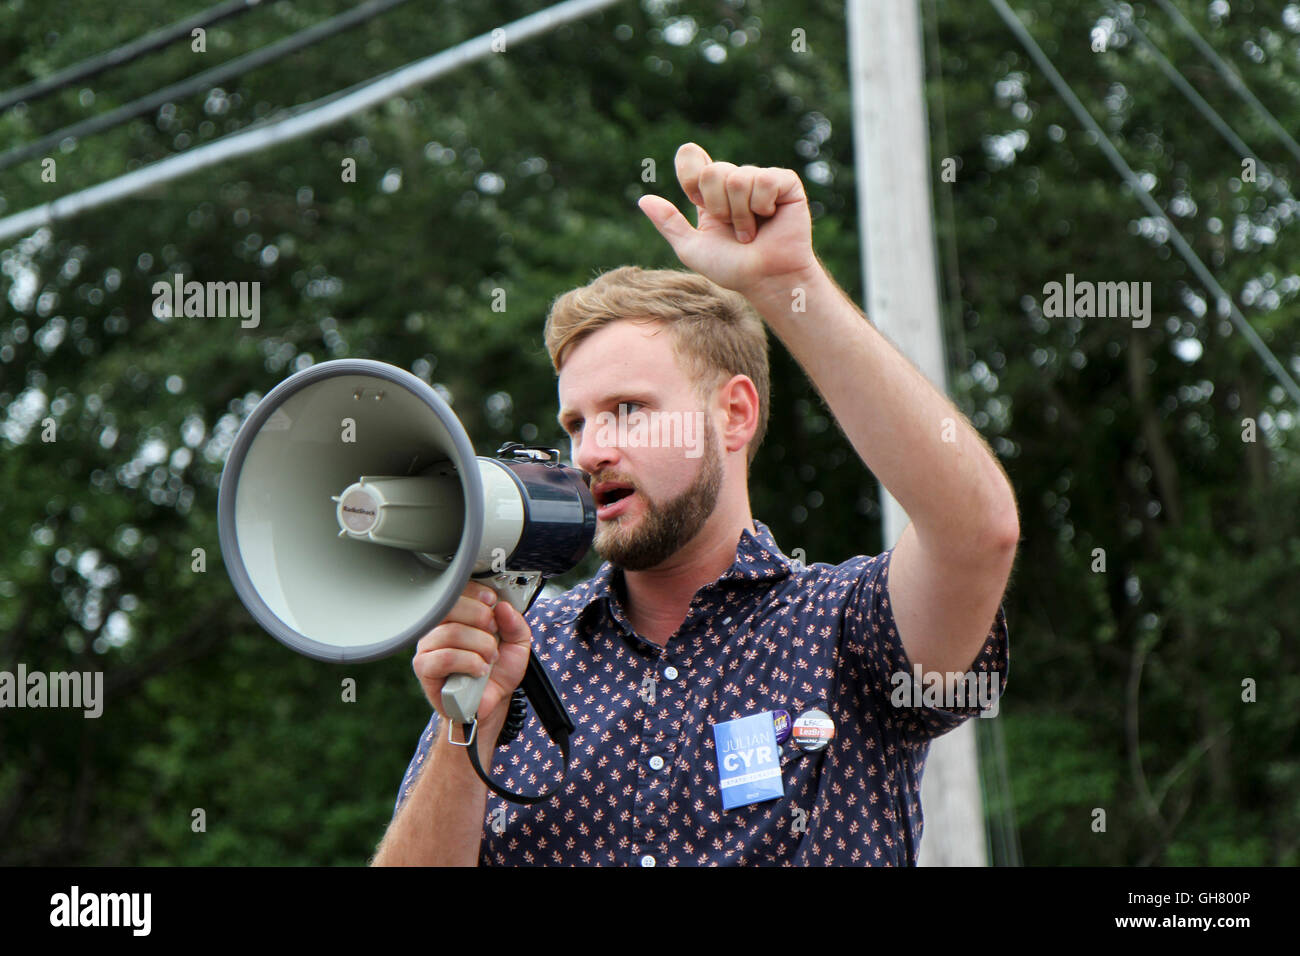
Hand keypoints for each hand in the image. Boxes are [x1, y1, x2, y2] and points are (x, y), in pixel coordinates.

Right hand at [412, 581, 531, 725]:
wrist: (491, 704)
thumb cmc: (497, 672)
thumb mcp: (517, 644)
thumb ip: (515, 623)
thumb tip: (503, 606)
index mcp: (457, 616)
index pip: (456, 590)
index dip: (475, 592)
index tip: (491, 601)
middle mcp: (439, 627)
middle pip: (451, 606)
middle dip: (480, 617)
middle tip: (493, 634)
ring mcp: (429, 647)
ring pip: (450, 632)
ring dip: (479, 645)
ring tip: (489, 658)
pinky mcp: (425, 668)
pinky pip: (443, 657)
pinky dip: (468, 662)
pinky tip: (479, 670)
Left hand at [637, 142, 817, 296]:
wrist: (766, 280)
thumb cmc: (732, 268)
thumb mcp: (692, 248)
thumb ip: (669, 223)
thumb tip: (643, 199)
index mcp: (710, 192)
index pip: (691, 156)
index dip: (690, 176)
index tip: (697, 202)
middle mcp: (734, 181)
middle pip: (712, 171)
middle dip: (718, 208)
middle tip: (733, 230)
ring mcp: (760, 179)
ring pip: (738, 178)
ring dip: (741, 214)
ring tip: (751, 232)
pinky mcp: (785, 183)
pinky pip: (764, 180)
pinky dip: (762, 206)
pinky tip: (769, 218)